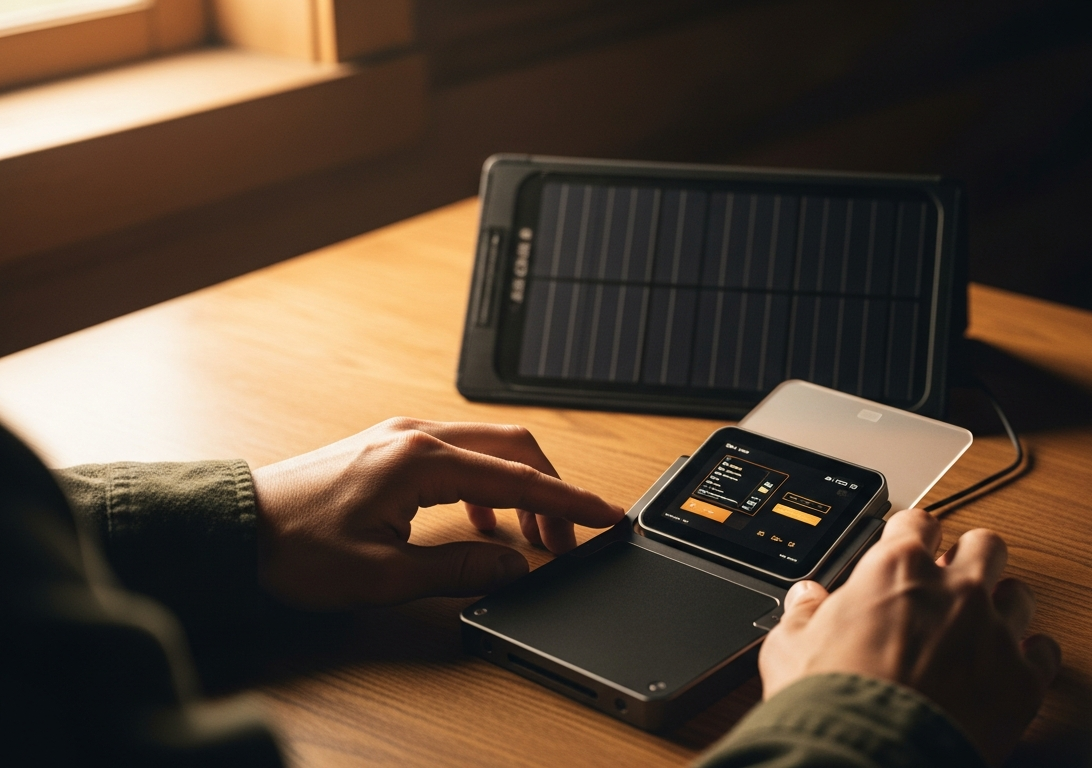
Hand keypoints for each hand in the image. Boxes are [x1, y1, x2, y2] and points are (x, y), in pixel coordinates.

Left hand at [251, 418, 622, 609]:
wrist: (233, 526)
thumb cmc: (294, 547)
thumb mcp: (383, 573)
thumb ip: (459, 566)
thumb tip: (515, 563)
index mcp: (421, 460)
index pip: (518, 478)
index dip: (569, 502)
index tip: (606, 516)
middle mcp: (417, 436)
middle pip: (514, 450)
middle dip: (552, 492)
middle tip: (569, 538)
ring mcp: (402, 437)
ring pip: (490, 449)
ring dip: (521, 488)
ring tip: (532, 537)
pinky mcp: (389, 447)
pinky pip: (461, 455)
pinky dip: (488, 485)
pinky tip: (483, 522)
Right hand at [758, 508, 1059, 765]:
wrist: (871, 755)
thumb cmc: (832, 702)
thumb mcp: (790, 647)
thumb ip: (803, 614)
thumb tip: (805, 598)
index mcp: (897, 570)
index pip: (918, 522)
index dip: (914, 533)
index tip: (909, 545)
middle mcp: (954, 591)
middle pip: (985, 545)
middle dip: (971, 557)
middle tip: (954, 578)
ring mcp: (994, 632)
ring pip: (1020, 593)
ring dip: (1003, 603)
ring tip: (986, 622)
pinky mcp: (1023, 680)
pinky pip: (1046, 653)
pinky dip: (1033, 657)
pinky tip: (1016, 664)